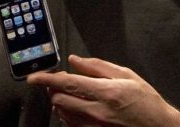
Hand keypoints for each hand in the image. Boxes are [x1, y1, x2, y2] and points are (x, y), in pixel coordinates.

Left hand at [27, 55, 179, 126]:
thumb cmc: (146, 101)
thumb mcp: (127, 75)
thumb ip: (97, 66)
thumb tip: (74, 60)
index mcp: (106, 91)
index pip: (67, 83)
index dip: (46, 79)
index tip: (33, 77)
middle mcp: (97, 111)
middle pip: (59, 100)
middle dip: (53, 90)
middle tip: (58, 82)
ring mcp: (94, 126)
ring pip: (62, 114)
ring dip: (60, 102)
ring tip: (70, 94)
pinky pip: (71, 125)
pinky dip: (68, 115)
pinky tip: (77, 108)